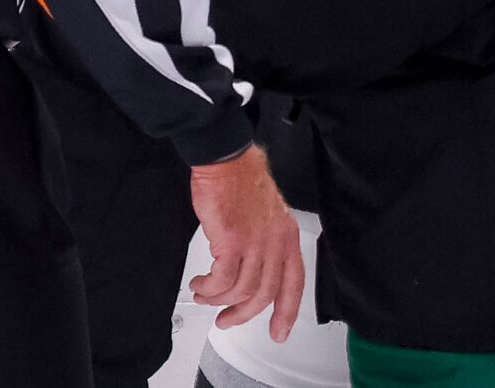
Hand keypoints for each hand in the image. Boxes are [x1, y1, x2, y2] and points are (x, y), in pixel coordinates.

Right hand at [189, 144, 302, 338]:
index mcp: (287, 237)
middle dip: (242, 314)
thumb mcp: (267, 220)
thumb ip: (265, 248)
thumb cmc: (243, 186)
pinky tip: (201, 283)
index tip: (279, 331)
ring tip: (205, 294)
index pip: (294, 283)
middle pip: (264, 294)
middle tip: (226, 319)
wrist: (228, 162)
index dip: (287, 311)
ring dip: (218, 299)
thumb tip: (252, 279)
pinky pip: (220, 280)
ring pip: (240, 290)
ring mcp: (255, 242)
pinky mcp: (232, 241)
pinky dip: (208, 287)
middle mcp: (276, 242)